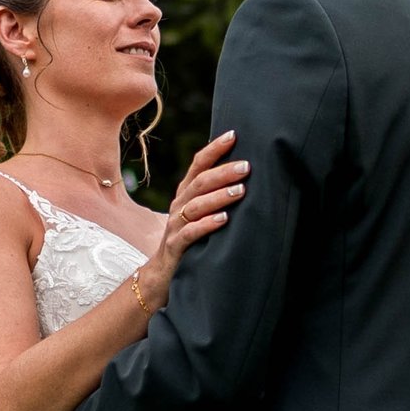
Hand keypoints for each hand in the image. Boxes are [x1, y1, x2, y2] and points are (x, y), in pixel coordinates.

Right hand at [137, 130, 247, 310]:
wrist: (161, 275)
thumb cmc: (189, 240)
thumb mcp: (200, 214)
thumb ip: (215, 195)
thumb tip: (248, 176)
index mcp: (186, 193)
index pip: (198, 164)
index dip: (214, 149)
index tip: (234, 135)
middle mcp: (179, 205)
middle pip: (199, 182)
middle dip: (223, 172)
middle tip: (246, 167)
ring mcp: (175, 225)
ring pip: (195, 205)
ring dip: (218, 196)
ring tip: (240, 191)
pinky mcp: (175, 246)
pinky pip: (190, 233)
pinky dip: (207, 225)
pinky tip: (223, 220)